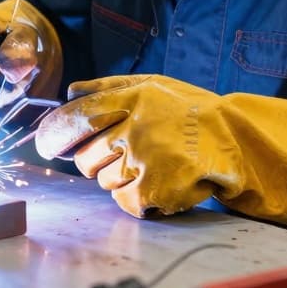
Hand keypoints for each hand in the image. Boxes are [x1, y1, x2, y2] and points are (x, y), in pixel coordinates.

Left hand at [34, 74, 286, 237]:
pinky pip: (123, 202)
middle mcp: (134, 126)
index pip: (74, 116)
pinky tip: (160, 181)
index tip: (48, 145)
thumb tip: (70, 93)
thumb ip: (109, 87)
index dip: (53, 134)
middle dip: (96, 161)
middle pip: (83, 158)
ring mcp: (143, 160)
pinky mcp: (152, 191)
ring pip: (102, 182)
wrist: (238, 143)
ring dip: (119, 179)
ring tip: (153, 163)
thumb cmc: (192, 113)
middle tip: (128, 154)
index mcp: (131, 97)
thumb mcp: (154, 85)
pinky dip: (136, 199)